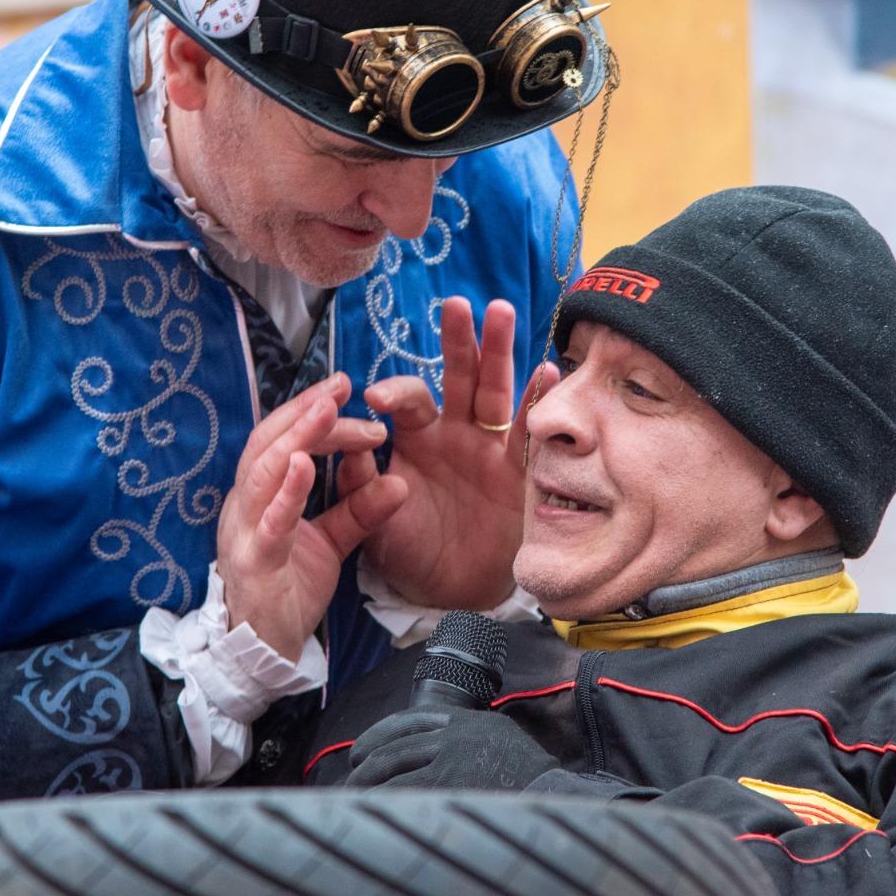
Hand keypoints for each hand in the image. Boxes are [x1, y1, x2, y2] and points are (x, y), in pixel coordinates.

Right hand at [217, 373, 406, 661]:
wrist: (262, 653)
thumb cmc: (289, 588)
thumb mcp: (330, 540)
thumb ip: (359, 510)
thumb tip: (399, 481)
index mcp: (260, 494)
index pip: (281, 439)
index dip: (308, 410)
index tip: (343, 386)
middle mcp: (245, 505)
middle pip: (270, 443)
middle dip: (304, 410)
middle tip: (340, 385)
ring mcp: (244, 532)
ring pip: (264, 472)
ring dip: (298, 437)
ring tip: (327, 411)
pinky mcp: (254, 563)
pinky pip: (269, 523)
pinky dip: (287, 492)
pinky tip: (306, 465)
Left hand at [341, 297, 558, 608]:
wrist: (447, 591)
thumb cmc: (408, 548)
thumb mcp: (373, 517)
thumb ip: (359, 480)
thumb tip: (348, 441)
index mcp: (417, 436)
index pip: (408, 399)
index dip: (394, 392)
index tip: (375, 398)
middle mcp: (455, 431)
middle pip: (458, 375)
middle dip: (457, 340)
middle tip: (454, 304)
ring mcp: (489, 447)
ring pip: (495, 390)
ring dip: (498, 352)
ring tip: (501, 312)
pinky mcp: (517, 472)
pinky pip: (528, 434)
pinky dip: (539, 403)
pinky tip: (548, 371)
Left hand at [345, 707, 550, 790]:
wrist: (554, 797)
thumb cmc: (532, 781)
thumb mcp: (502, 741)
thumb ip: (471, 740)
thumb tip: (441, 754)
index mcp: (466, 719)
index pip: (411, 718)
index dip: (381, 733)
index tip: (363, 748)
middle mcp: (453, 731)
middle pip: (395, 742)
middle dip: (368, 759)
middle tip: (352, 774)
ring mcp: (448, 755)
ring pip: (392, 764)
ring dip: (367, 781)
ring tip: (351, 797)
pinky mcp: (445, 781)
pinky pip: (401, 789)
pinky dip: (380, 798)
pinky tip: (369, 810)